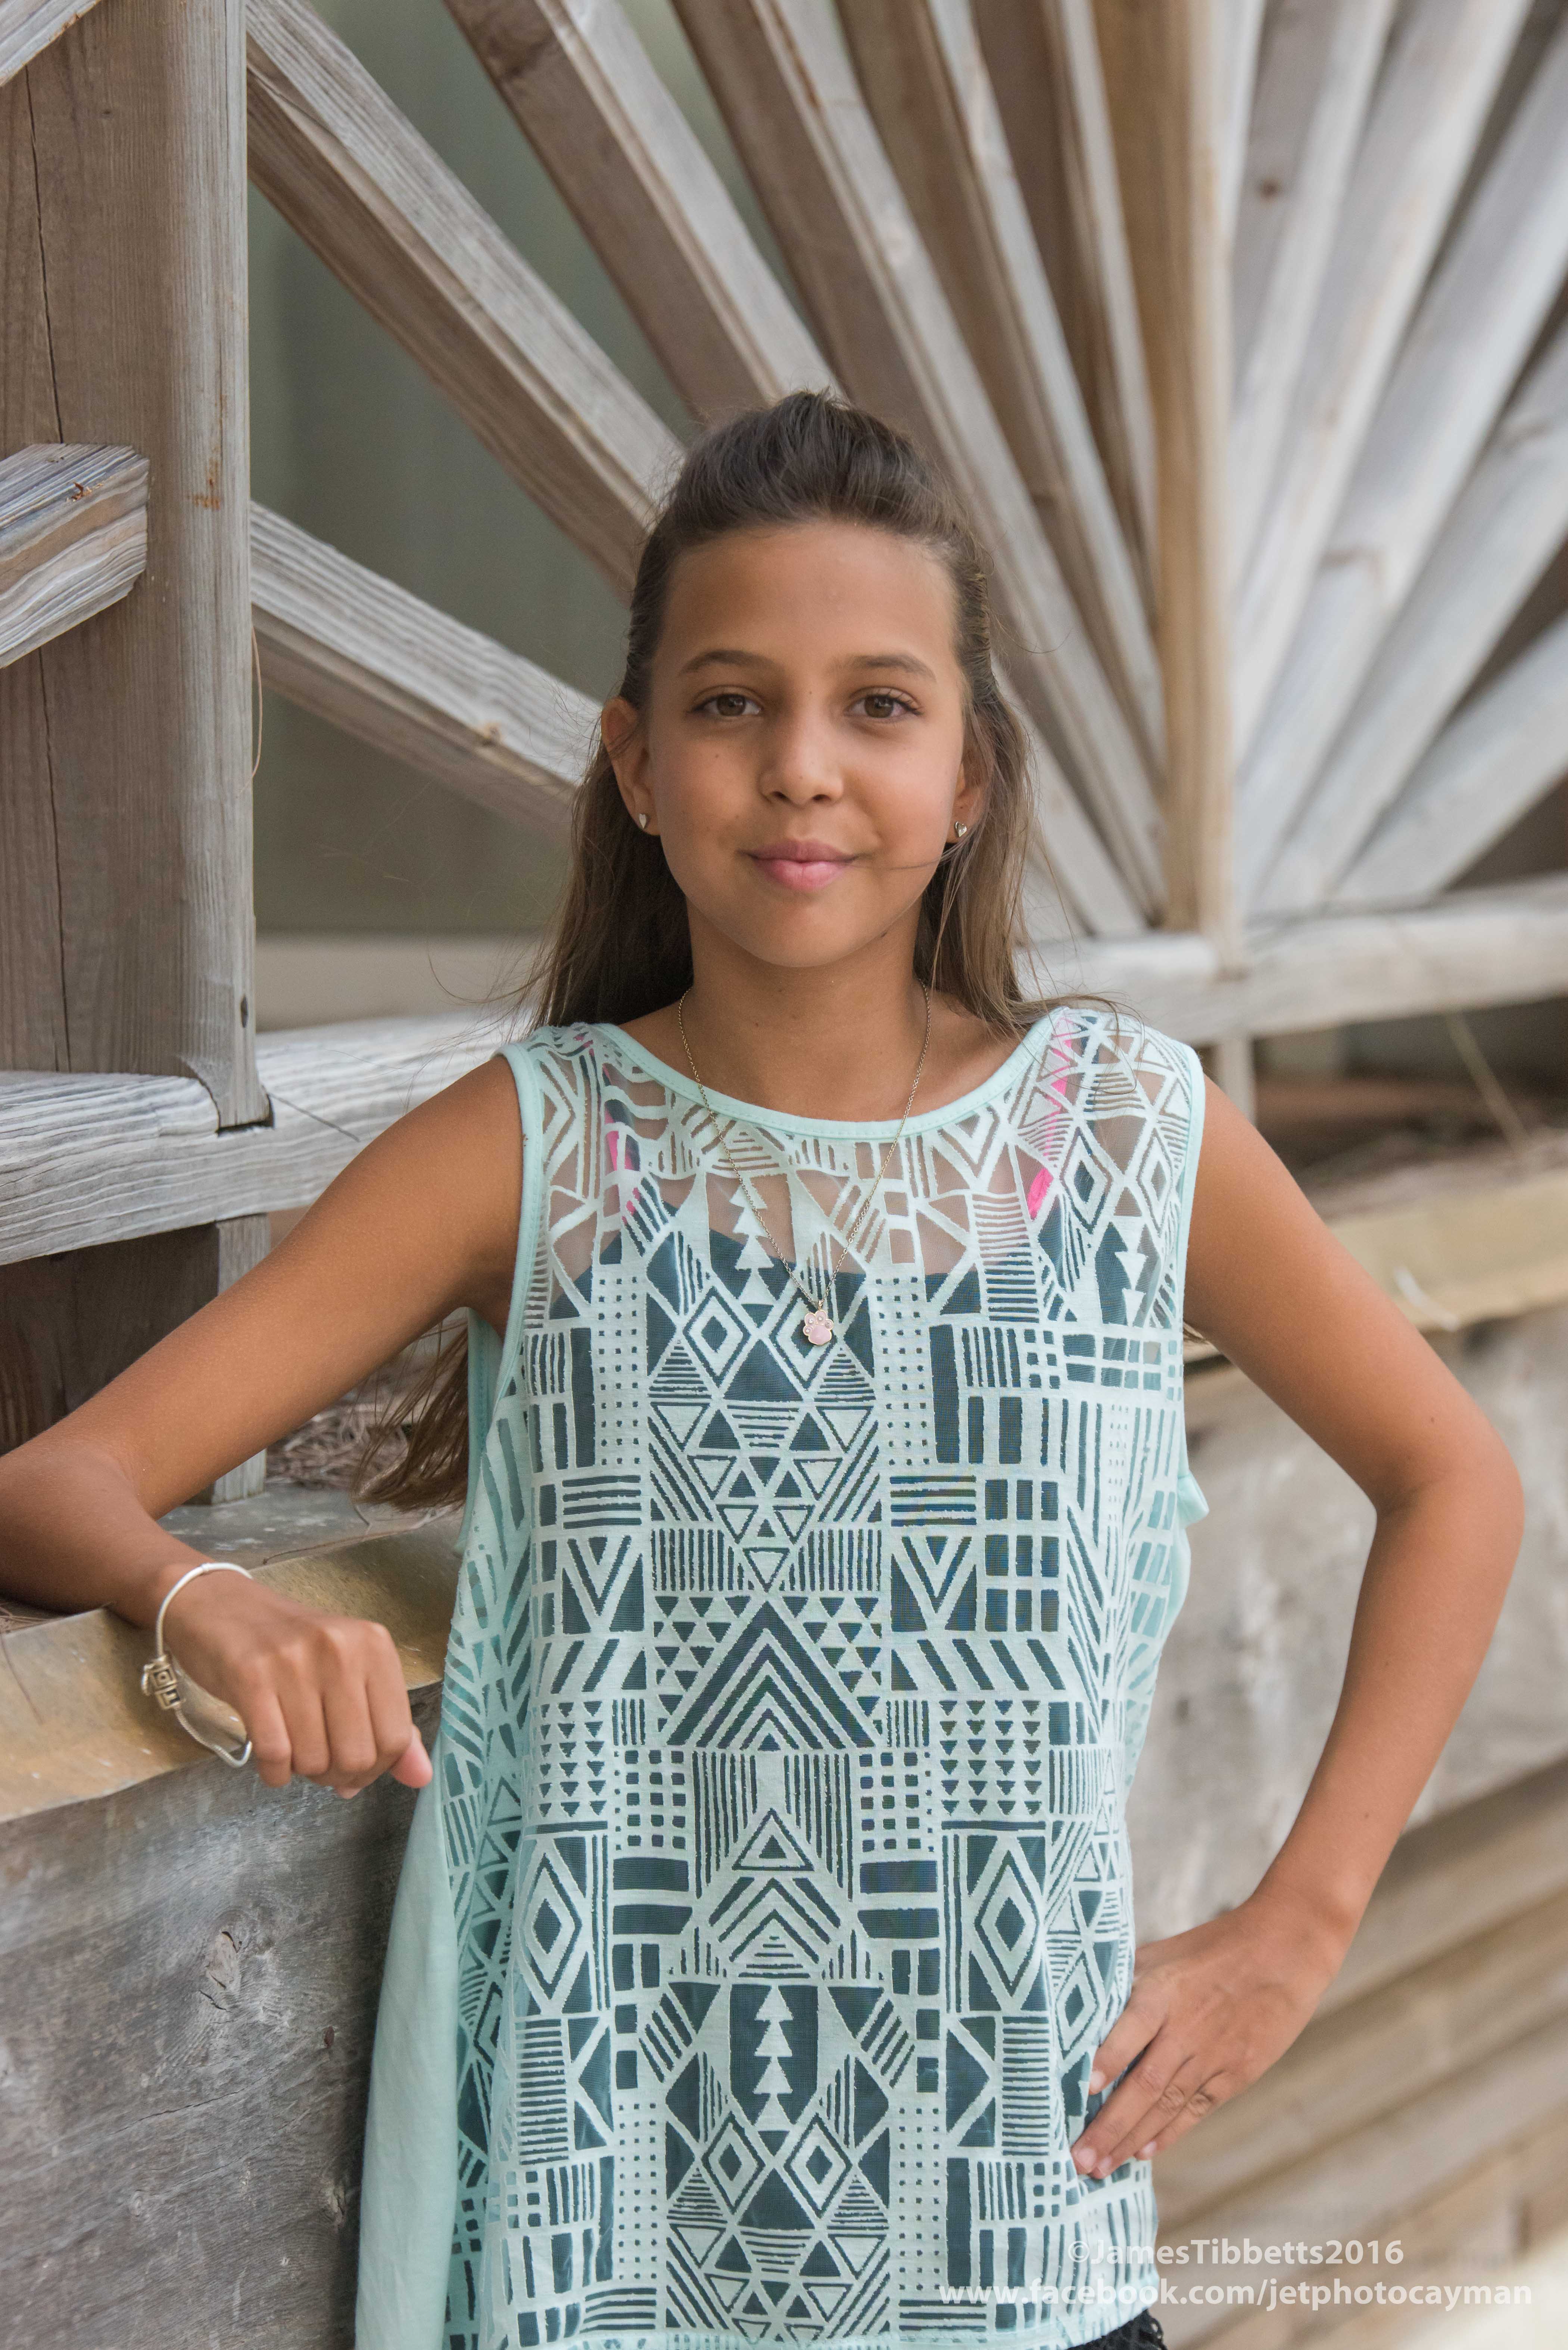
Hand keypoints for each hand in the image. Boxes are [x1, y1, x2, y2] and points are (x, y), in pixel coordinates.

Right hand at [158, 1570, 433, 1797]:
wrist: (218, 1606)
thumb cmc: (288, 1645)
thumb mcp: (348, 1672)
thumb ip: (387, 1724)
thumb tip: (421, 1777)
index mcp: (374, 1645)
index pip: (396, 1737)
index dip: (377, 1768)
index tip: (354, 1766)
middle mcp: (340, 1649)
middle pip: (358, 1754)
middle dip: (339, 1775)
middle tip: (320, 1761)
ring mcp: (295, 1662)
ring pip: (314, 1760)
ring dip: (303, 1771)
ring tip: (294, 1749)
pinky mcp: (251, 1678)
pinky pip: (275, 1755)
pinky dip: (275, 1772)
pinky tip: (271, 1760)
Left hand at [1069, 1891, 1348, 2176]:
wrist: (1282, 1952)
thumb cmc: (1212, 1948)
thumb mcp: (1163, 1954)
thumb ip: (1126, 1985)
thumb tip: (1083, 2013)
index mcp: (1163, 1992)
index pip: (1128, 2032)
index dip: (1105, 2062)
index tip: (1080, 2092)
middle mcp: (1185, 2029)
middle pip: (1143, 2085)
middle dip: (1108, 2126)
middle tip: (1078, 2160)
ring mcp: (1213, 2056)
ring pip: (1165, 2106)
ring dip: (1130, 2139)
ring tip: (1100, 2168)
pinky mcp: (1237, 2074)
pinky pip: (1196, 2109)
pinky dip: (1168, 2134)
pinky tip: (1143, 2154)